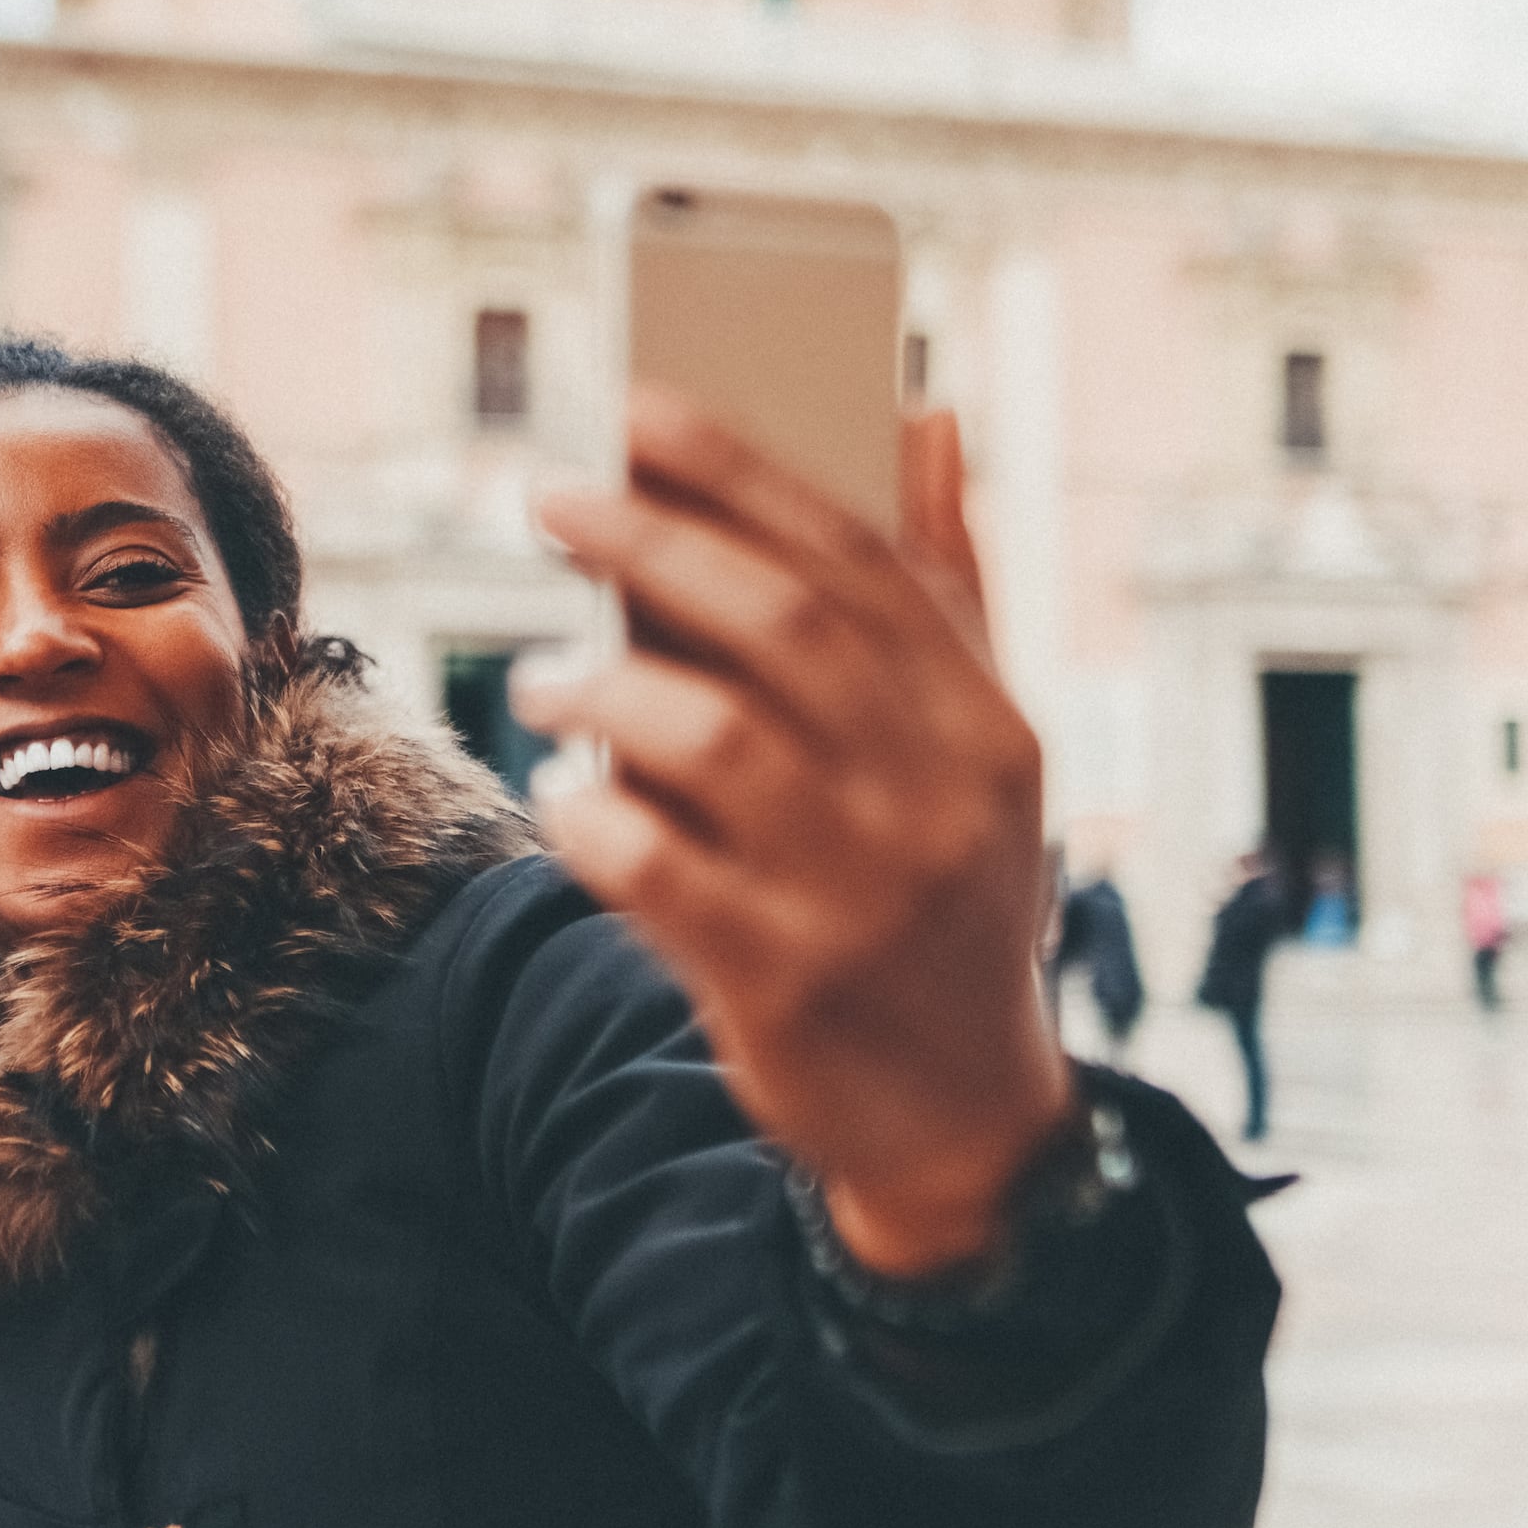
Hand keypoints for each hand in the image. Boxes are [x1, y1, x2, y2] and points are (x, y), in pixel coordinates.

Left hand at [522, 390, 1075, 1278]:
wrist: (962, 1118)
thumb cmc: (943, 894)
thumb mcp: (981, 752)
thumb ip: (947, 588)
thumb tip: (923, 413)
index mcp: (987, 724)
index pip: (862, 561)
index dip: (745, 473)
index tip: (641, 408)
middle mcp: (938, 797)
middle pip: (781, 628)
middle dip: (651, 543)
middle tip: (553, 499)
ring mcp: (863, 892)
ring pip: (709, 739)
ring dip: (602, 686)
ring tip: (540, 676)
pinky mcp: (783, 979)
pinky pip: (652, 867)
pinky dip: (590, 817)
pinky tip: (563, 800)